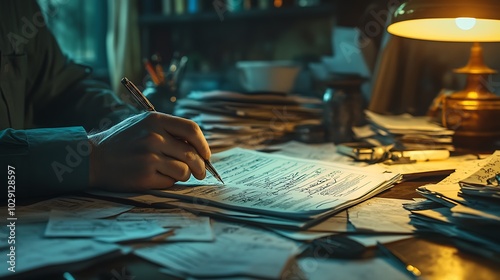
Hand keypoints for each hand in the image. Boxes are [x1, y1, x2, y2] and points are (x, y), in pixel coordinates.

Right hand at [88, 112, 210, 191]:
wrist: (92, 158)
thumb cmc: (121, 141)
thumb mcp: (143, 124)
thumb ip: (168, 130)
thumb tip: (197, 147)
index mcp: (155, 120)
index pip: (191, 129)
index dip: (203, 144)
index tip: (206, 155)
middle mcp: (154, 137)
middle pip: (192, 154)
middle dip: (200, 166)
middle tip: (200, 172)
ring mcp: (149, 157)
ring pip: (184, 170)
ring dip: (184, 175)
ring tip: (173, 173)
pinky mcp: (145, 175)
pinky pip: (170, 181)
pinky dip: (168, 181)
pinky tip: (156, 177)